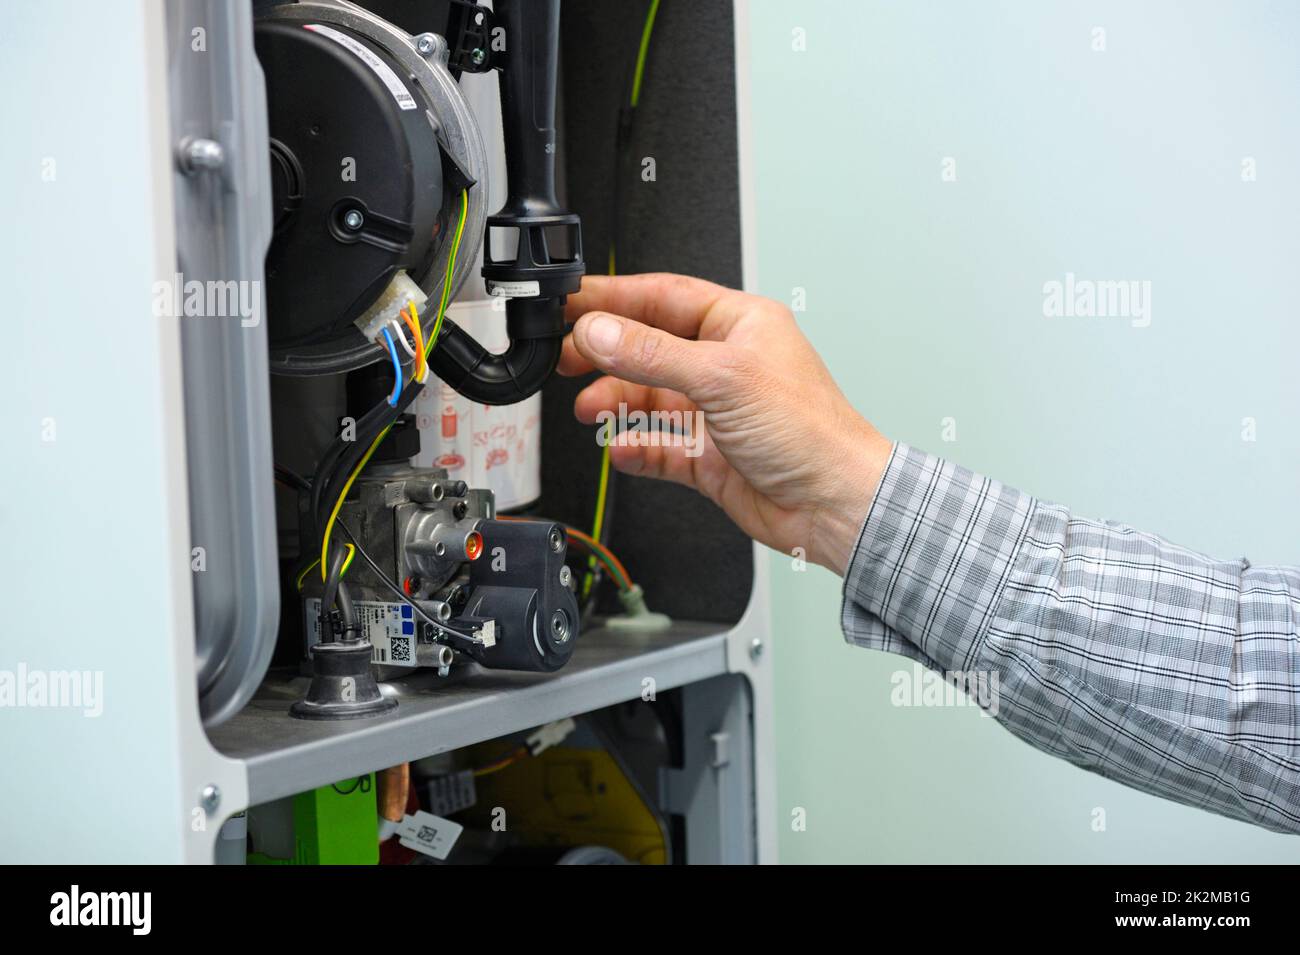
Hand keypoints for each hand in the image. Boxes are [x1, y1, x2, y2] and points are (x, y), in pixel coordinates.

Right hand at [561, 273, 892, 574]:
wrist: (835, 503)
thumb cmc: (810, 432)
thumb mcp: (722, 377)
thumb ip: (652, 353)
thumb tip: (599, 331)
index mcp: (740, 325)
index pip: (663, 297)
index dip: (613, 298)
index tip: (571, 302)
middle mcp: (727, 363)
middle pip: (650, 346)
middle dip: (606, 352)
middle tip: (566, 356)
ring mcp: (718, 410)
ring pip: (651, 397)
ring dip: (617, 401)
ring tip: (589, 408)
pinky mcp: (712, 456)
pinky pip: (660, 446)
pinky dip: (637, 447)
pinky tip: (621, 449)